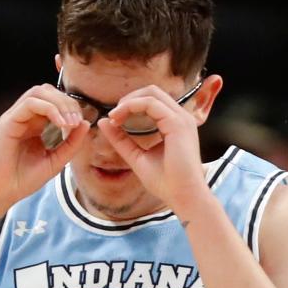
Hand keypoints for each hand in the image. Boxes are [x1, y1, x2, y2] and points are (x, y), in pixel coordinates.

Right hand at [0, 84, 90, 215]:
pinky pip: (30, 103)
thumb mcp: (56, 161)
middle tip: (76, 121)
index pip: (54, 101)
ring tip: (70, 123)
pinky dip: (49, 109)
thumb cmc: (24, 180)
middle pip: (48, 91)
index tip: (81, 125)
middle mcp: (24, 117)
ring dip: (59, 103)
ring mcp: (15, 117)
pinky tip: (61, 124)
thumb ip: (71, 144)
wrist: (1, 193)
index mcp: (35, 124)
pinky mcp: (8, 122)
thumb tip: (86, 123)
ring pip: (39, 92)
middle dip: (67, 102)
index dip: (71, 107)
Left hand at [98, 84, 208, 213]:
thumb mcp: (137, 157)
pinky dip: (131, 106)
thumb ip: (122, 140)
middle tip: (113, 115)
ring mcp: (181, 119)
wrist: (183, 197)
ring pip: (151, 93)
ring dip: (128, 101)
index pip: (152, 101)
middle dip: (128, 98)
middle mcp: (181, 118)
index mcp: (175, 125)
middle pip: (152, 91)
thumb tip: (104, 122)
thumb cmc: (167, 183)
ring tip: (114, 117)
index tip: (114, 121)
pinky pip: (150, 103)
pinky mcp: (177, 123)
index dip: (130, 105)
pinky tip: (119, 119)